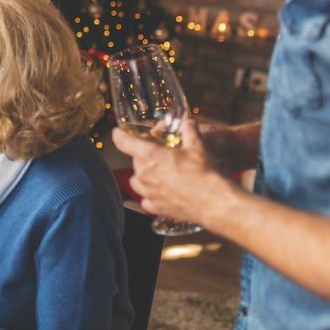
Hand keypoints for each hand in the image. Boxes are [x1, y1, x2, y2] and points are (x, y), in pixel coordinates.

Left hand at [112, 118, 235, 222]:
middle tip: (159, 156)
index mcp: (149, 155)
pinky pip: (145, 200)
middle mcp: (143, 175)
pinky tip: (160, 194)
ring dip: (143, 176)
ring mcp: (148, 193)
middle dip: (144, 158)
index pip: (124, 142)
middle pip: (135, 162)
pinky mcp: (156, 207)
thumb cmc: (203, 171)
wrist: (213, 201)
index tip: (116, 133)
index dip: (119, 135)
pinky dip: (150, 196)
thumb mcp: (198, 145)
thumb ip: (190, 131)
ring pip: (137, 181)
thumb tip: (188, 122)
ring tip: (158, 174)